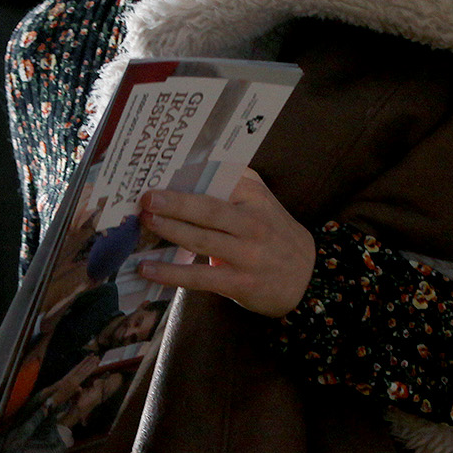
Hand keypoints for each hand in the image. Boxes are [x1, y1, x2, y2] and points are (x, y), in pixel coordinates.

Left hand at [136, 169, 315, 317]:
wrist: (307, 277)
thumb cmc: (274, 234)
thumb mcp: (262, 202)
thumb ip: (234, 183)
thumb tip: (189, 169)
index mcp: (255, 198)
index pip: (220, 182)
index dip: (189, 178)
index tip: (160, 173)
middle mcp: (253, 224)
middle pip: (208, 210)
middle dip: (174, 203)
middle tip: (146, 198)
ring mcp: (247, 255)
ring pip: (202, 240)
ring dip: (170, 231)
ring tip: (145, 222)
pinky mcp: (239, 283)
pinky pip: (200, 277)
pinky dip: (171, 273)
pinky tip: (148, 269)